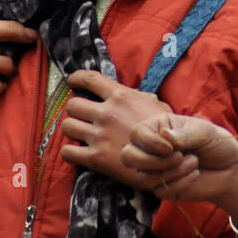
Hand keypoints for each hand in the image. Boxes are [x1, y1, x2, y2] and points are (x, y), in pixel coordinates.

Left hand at [59, 71, 172, 185]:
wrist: (171, 159)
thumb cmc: (166, 132)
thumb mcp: (157, 106)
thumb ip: (140, 97)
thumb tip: (133, 93)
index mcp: (121, 97)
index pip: (90, 79)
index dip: (77, 78)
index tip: (72, 81)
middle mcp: (107, 114)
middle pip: (73, 105)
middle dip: (76, 109)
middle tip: (82, 115)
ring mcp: (100, 136)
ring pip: (67, 126)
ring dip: (72, 129)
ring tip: (80, 133)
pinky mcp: (96, 158)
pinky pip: (68, 152)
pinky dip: (70, 152)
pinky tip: (77, 152)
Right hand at [119, 115, 237, 206]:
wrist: (230, 170)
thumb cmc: (216, 144)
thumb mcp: (205, 132)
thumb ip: (184, 134)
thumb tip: (164, 135)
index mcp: (158, 129)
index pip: (136, 134)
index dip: (149, 142)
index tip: (171, 147)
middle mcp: (151, 149)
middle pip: (128, 156)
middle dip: (152, 160)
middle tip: (178, 157)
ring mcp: (154, 170)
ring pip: (144, 177)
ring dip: (172, 172)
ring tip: (194, 163)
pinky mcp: (162, 189)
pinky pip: (159, 190)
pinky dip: (180, 183)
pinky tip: (195, 175)